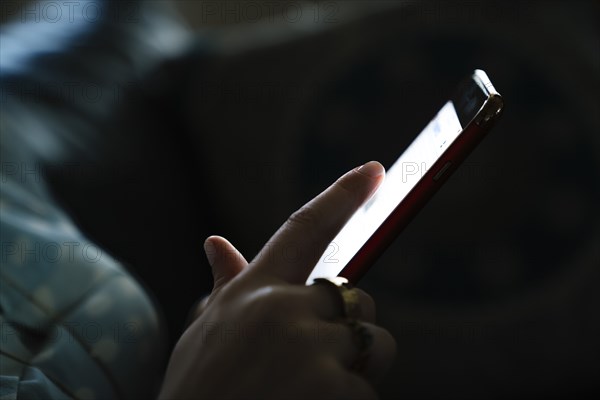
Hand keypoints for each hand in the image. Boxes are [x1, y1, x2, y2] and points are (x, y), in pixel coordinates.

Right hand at [159, 161, 395, 399]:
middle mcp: (285, 310)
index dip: (343, 196)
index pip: (305, 228)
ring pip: (374, 343)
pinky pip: (369, 391)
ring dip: (358, 368)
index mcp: (254, 292)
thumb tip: (217, 243)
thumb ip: (226, 287)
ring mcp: (313, 350)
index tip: (376, 170)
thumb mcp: (206, 334)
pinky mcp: (337, 390)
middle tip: (315, 365)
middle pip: (357, 299)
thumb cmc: (199, 393)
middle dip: (349, 328)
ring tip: (310, 393)